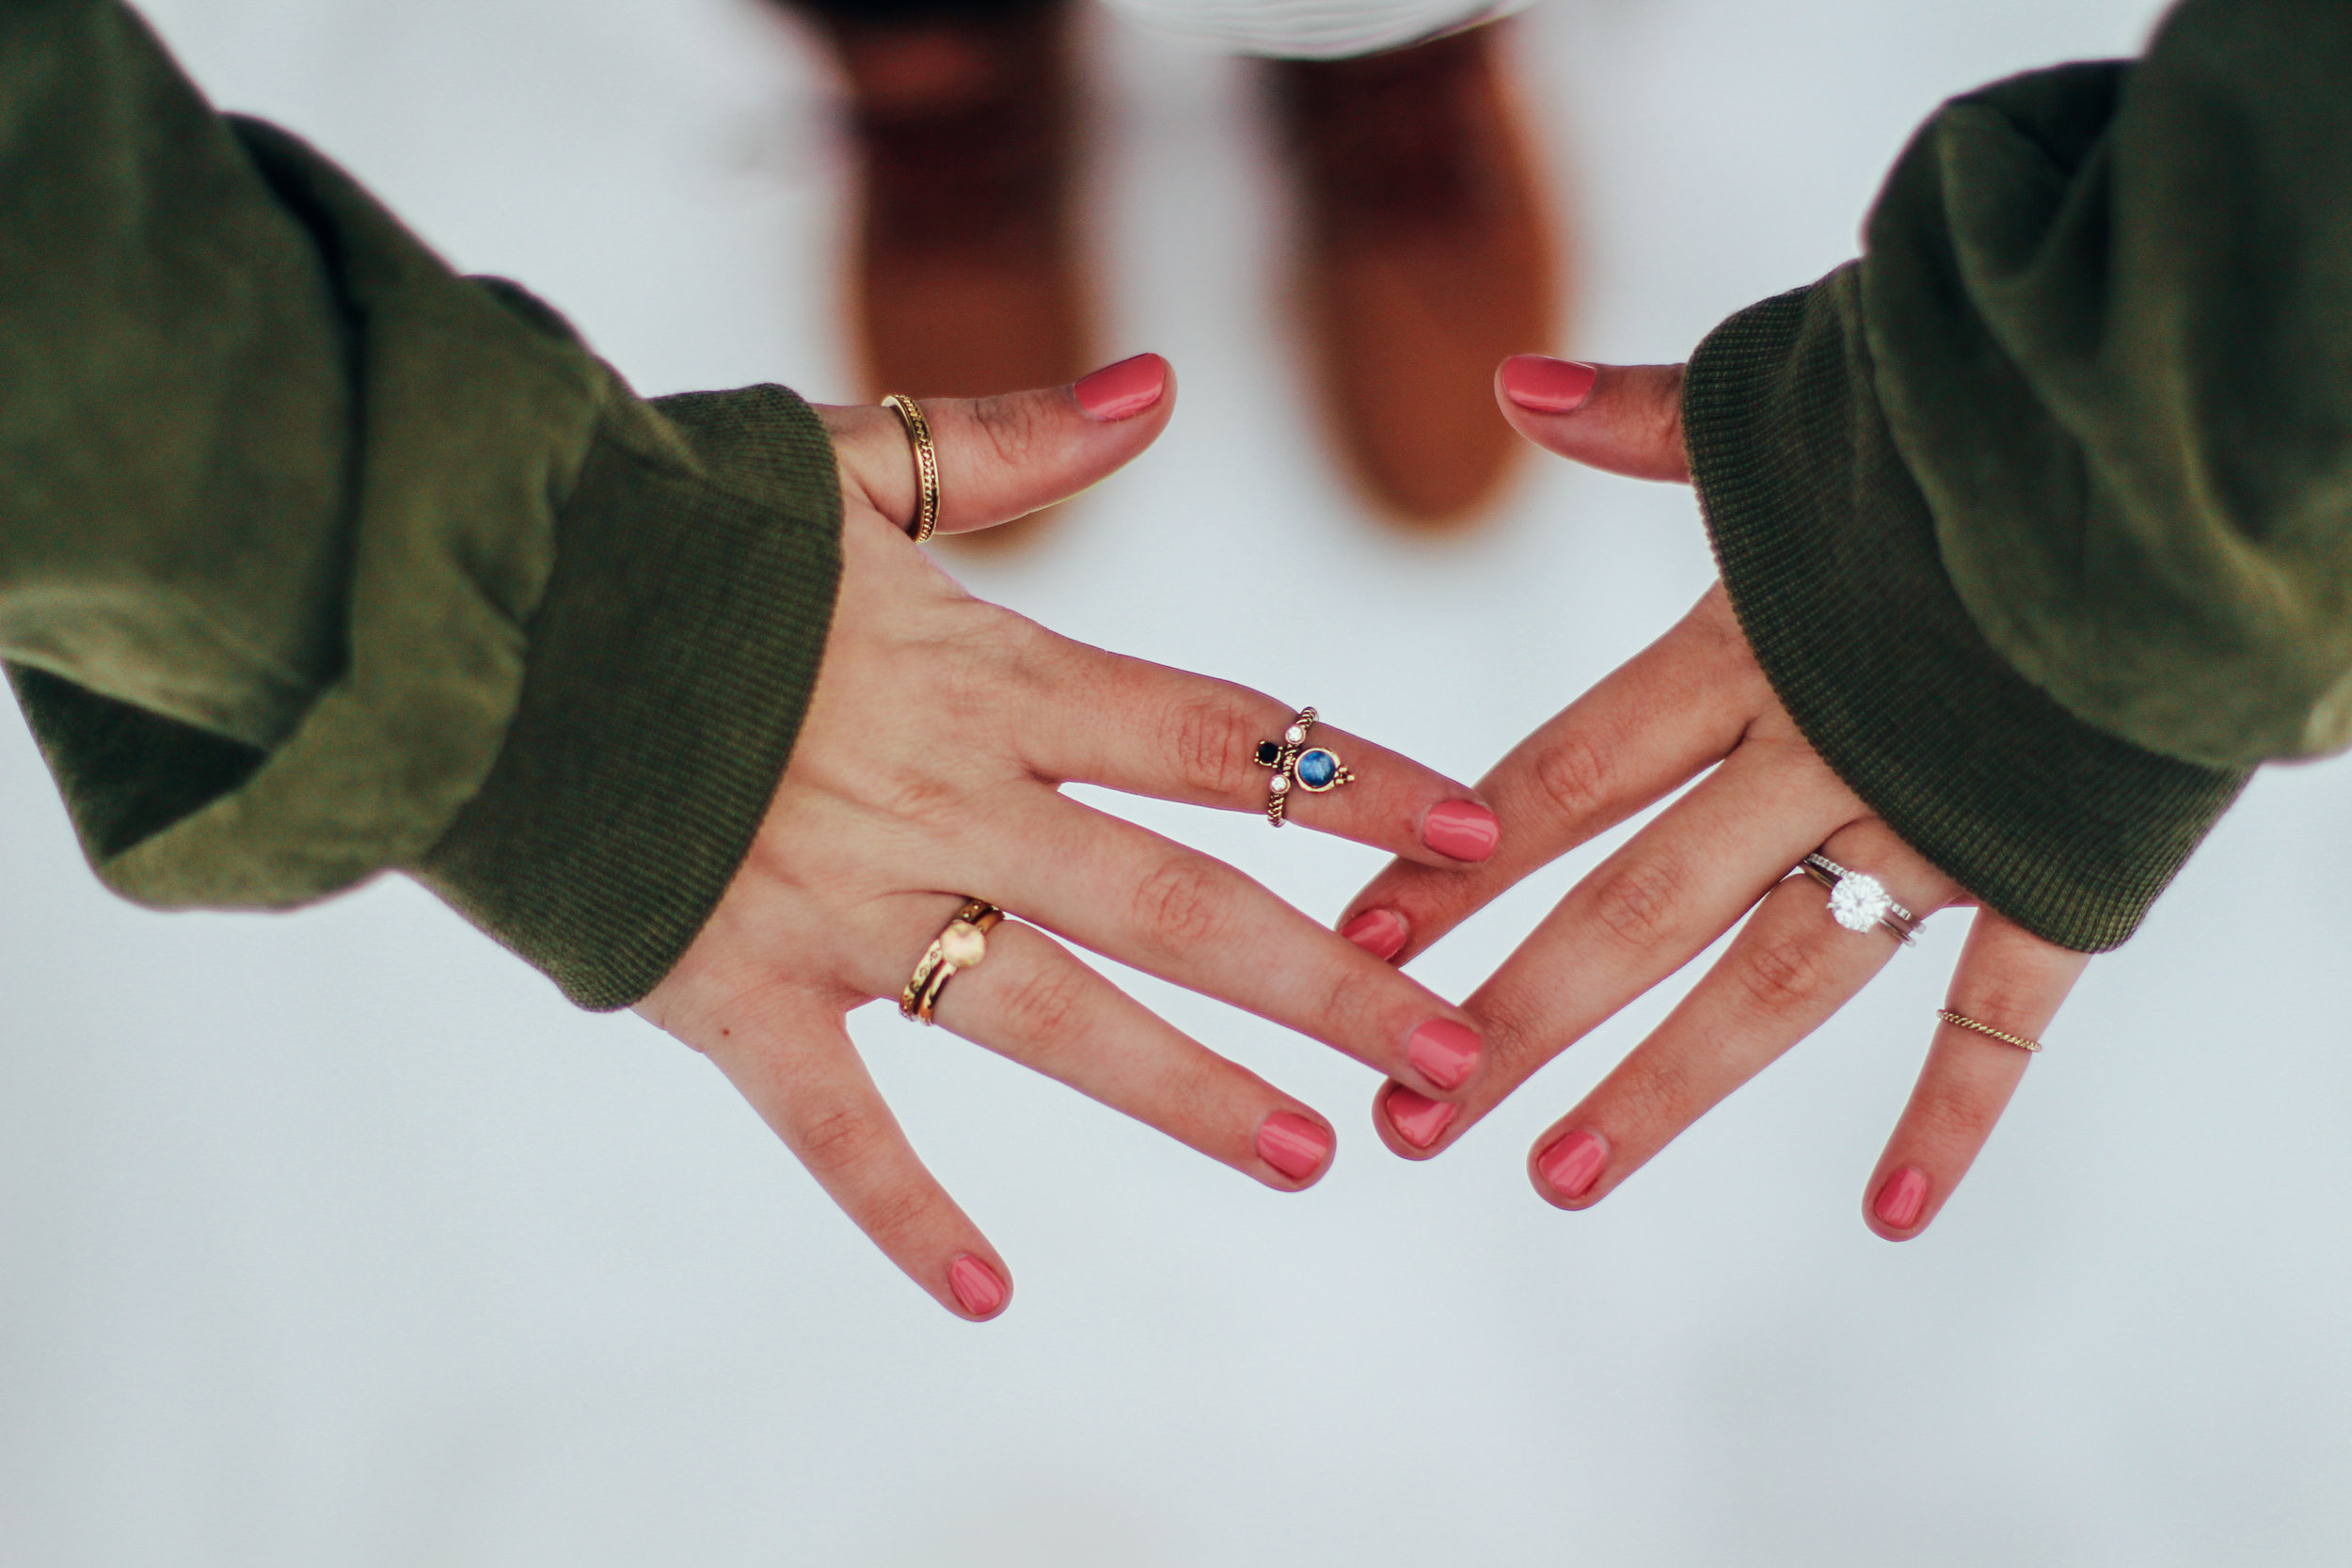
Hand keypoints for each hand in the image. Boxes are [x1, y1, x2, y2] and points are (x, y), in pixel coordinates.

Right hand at [637, 356, 1502, 1318]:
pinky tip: (991, 1296)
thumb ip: (1016, 445)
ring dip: (1190, 1091)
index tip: (1481, 834)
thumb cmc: (667, 528)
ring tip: (1314, 1158)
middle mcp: (944, 801)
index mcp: (987, 675)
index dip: (1359, 785)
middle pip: (1180, 902)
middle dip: (1333, 982)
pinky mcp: (735, 989)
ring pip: (1052, 1016)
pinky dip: (902, 1211)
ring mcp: (844, 907)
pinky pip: (833, 1122)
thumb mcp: (848, 466)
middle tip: (1458, 1057)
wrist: (472, 604)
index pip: (1219, 739)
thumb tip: (1163, 385)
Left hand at [1338, 357, 2085, 1238]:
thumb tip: (1509, 384)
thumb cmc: (1982, 412)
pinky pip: (1999, 1016)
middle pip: (1637, 909)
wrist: (2188, 437)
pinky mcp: (2056, 865)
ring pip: (1777, 985)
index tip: (1360, 942)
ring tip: (1560, 1181)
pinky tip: (1889, 1217)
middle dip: (1519, 1016)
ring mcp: (1940, 826)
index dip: (1458, 866)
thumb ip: (1649, 422)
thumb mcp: (1801, 405)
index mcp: (1748, 648)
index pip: (1563, 780)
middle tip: (1414, 1116)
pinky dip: (1949, 1115)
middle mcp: (1822, 755)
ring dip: (1666, 1089)